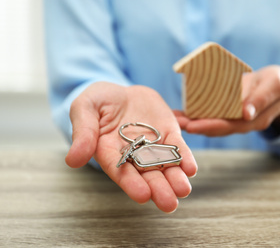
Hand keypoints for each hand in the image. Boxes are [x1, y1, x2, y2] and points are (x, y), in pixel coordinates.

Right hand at [65, 82, 196, 212]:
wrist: (121, 91)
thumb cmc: (98, 101)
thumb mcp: (84, 109)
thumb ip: (82, 132)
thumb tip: (73, 160)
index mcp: (110, 152)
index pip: (121, 172)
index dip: (131, 184)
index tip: (142, 196)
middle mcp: (133, 155)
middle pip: (146, 175)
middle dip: (158, 189)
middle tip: (169, 204)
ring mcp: (153, 145)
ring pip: (165, 166)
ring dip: (175, 179)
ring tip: (183, 190)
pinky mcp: (169, 134)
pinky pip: (178, 148)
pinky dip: (185, 158)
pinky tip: (190, 169)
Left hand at [175, 65, 279, 135]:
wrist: (279, 87)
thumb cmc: (278, 84)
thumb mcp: (275, 86)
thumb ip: (262, 98)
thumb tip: (246, 113)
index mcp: (254, 120)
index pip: (230, 126)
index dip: (210, 126)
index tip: (192, 126)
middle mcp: (241, 124)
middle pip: (216, 128)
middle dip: (195, 126)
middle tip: (176, 123)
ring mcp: (234, 119)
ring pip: (211, 123)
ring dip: (192, 122)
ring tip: (174, 118)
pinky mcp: (228, 113)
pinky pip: (211, 115)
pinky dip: (195, 114)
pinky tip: (180, 112)